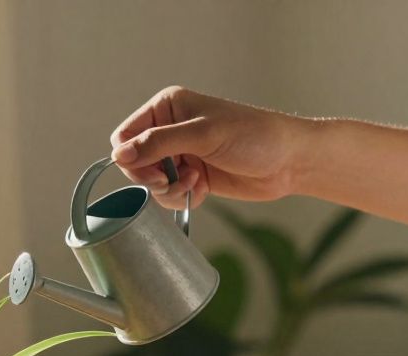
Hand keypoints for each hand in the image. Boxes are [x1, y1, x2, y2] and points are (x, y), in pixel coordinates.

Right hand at [110, 86, 308, 209]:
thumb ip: (158, 144)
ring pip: (151, 182)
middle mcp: (170, 129)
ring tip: (194, 183)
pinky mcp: (191, 175)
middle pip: (134, 162)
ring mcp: (181, 154)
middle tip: (175, 180)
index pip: (125, 135)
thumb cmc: (255, 136)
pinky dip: (183, 196)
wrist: (289, 161)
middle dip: (152, 177)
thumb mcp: (203, 136)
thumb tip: (119, 155)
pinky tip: (203, 189)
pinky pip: (169, 194)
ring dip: (170, 189)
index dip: (131, 158)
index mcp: (168, 107)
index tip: (152, 172)